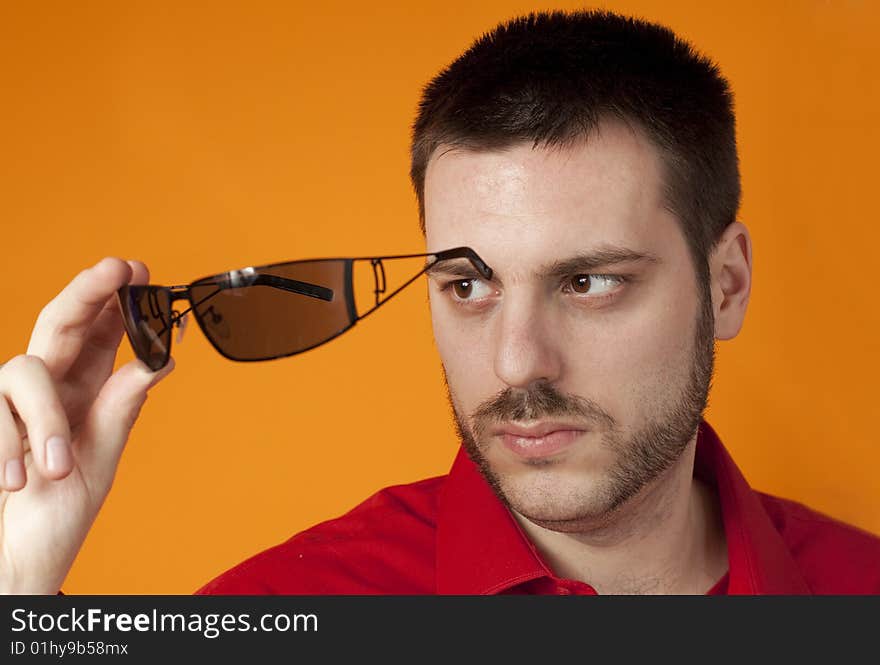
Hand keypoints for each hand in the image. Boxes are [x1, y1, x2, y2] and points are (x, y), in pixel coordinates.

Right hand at [0, 258, 175, 593]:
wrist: (18, 559)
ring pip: (25, 370)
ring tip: (58, 468)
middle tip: (117, 268)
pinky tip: (18, 479)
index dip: (118, 298)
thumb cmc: (61, 510)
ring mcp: (10, 403)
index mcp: (85, 390)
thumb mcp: (102, 456)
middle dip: (88, 290)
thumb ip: (122, 407)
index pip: (100, 332)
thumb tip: (161, 360)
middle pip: (60, 322)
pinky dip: (9, 447)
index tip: (141, 271)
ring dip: (46, 420)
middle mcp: (49, 386)